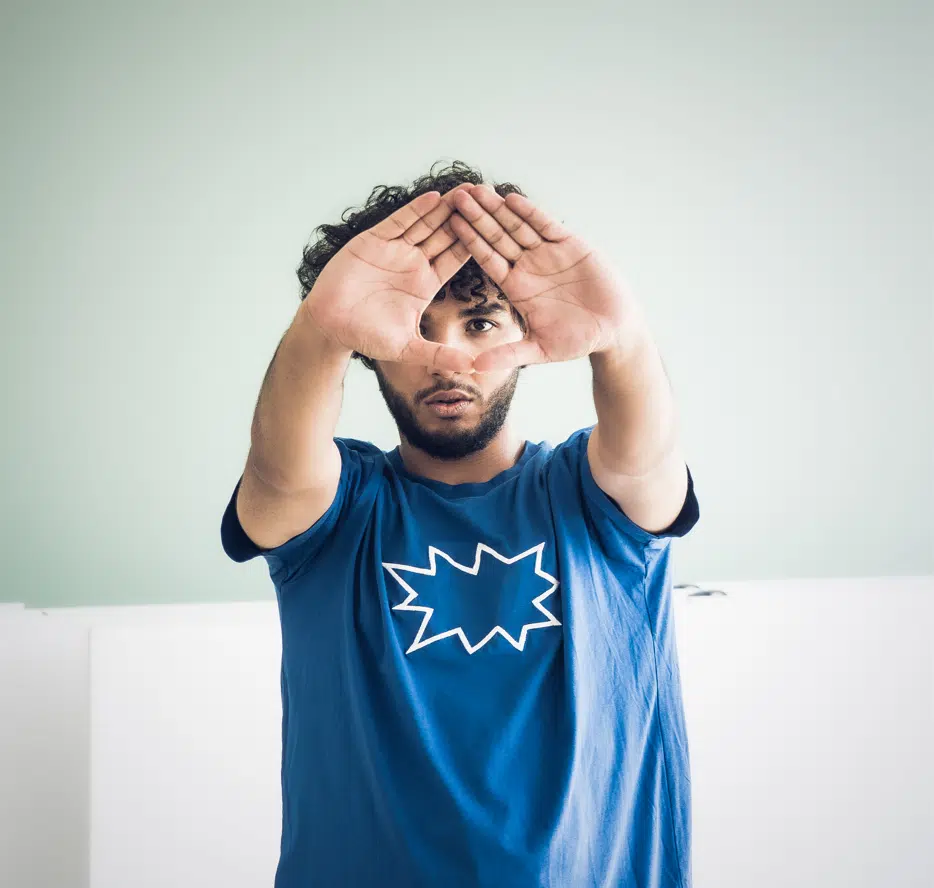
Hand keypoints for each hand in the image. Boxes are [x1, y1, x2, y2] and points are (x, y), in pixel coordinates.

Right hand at [302, 184, 475, 371]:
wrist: (329, 325)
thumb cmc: (366, 337)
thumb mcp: (407, 348)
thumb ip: (439, 355)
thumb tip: (472, 368)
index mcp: (426, 284)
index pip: (456, 259)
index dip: (476, 243)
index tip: (499, 230)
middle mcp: (414, 263)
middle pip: (446, 234)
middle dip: (466, 217)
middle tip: (491, 198)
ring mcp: (394, 250)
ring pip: (426, 223)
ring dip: (446, 208)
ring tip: (468, 190)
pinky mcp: (373, 241)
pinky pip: (399, 222)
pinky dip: (415, 210)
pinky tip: (434, 197)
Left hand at [447, 185, 647, 371]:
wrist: (614, 330)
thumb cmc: (577, 341)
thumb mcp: (540, 350)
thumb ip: (508, 355)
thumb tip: (475, 368)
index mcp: (516, 287)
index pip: (487, 259)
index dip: (469, 241)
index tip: (449, 224)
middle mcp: (528, 266)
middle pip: (497, 236)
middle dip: (477, 216)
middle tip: (456, 195)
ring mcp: (548, 253)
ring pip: (517, 225)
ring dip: (498, 208)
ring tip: (477, 189)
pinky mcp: (570, 245)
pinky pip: (546, 225)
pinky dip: (530, 213)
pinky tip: (512, 199)